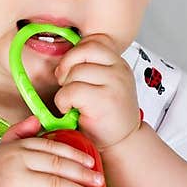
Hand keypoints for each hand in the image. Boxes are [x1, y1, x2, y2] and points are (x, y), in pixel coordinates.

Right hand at [0, 115, 106, 186]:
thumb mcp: (0, 152)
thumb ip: (18, 134)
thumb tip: (37, 120)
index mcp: (17, 148)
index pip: (52, 149)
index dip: (76, 155)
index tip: (92, 163)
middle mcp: (16, 163)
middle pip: (58, 166)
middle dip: (83, 174)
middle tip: (100, 182)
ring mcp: (15, 186)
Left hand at [53, 33, 140, 150]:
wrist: (123, 144)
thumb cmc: (108, 118)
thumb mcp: (105, 86)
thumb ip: (92, 69)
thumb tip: (64, 61)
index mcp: (118, 64)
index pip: (95, 42)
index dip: (77, 53)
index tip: (72, 69)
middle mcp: (119, 70)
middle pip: (83, 51)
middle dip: (67, 66)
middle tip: (65, 83)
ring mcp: (114, 83)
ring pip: (75, 72)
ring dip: (65, 88)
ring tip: (71, 101)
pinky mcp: (104, 98)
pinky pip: (70, 90)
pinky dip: (63, 101)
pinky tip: (70, 110)